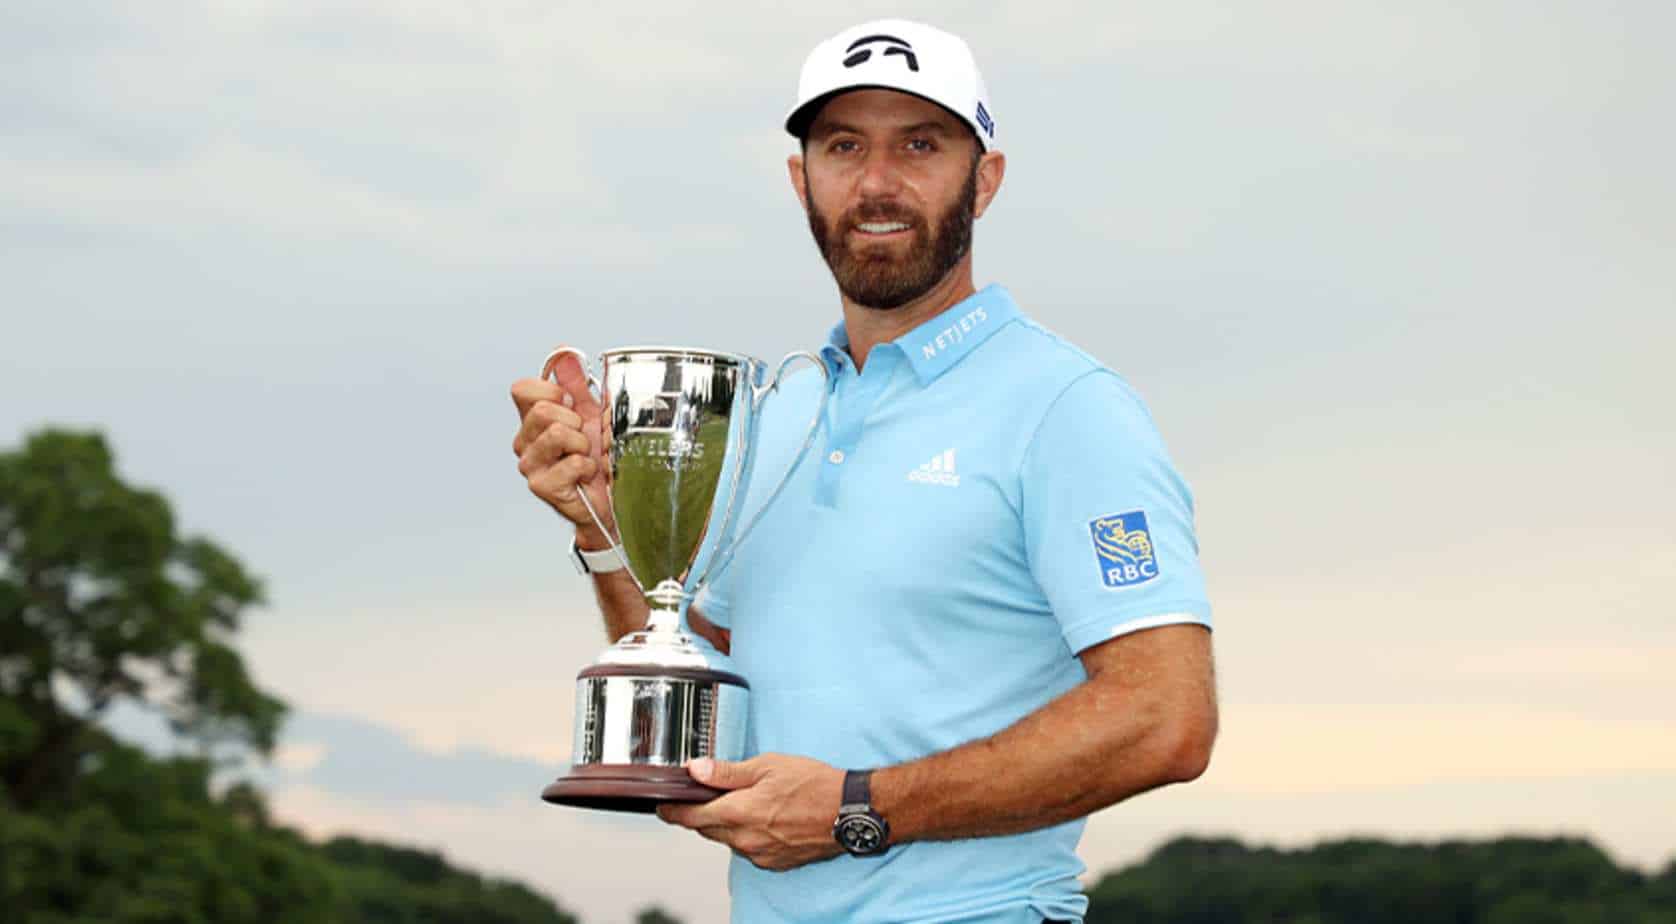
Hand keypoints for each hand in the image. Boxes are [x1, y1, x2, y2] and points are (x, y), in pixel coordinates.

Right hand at [509, 351, 611, 538]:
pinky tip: (587, 474)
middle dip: (574, 420)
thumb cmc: (597, 458)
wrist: (610, 497)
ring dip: (583, 444)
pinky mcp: (542, 486)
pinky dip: (589, 466)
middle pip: (542, 410)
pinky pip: (573, 462)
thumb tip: (564, 354)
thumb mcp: (590, 413)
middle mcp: (525, 441)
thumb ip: (576, 383)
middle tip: (583, 437)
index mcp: (532, 419)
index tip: (570, 404)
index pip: (522, 389)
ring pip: (557, 433)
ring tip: (586, 456)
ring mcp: (531, 464)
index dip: (551, 390)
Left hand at [657, 755, 845, 870]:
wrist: (849, 812)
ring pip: (728, 840)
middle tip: (702, 796)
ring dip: (725, 824)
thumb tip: (695, 770)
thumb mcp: (768, 766)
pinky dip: (746, 834)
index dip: (672, 812)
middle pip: (706, 830)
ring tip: (741, 802)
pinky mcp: (775, 862)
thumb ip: (728, 771)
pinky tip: (761, 818)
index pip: (691, 818)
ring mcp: (760, 854)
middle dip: (700, 814)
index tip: (662, 806)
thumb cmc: (814, 784)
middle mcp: (745, 839)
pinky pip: (748, 849)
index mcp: (738, 813)